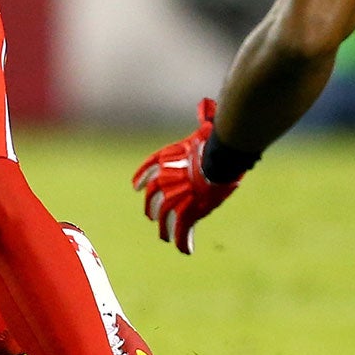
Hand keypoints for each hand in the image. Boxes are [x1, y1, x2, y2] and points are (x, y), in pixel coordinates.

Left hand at [132, 98, 240, 255]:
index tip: (135, 187)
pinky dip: (183, 241)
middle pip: (153, 196)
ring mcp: (175, 196)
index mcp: (167, 159)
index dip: (142, 178)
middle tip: (153, 218)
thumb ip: (204, 117)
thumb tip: (206, 104)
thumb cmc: (214, 140)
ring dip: (165, 229)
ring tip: (167, 238)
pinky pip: (183, 229)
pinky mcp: (188, 210)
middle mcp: (165, 178)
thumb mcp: (205, 128)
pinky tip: (185, 250)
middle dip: (153, 208)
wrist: (218, 157)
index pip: (148, 168)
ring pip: (165, 217)